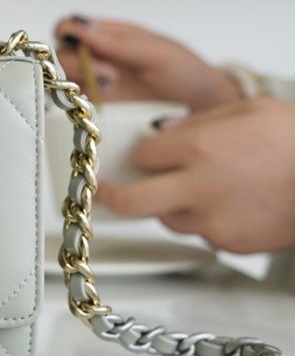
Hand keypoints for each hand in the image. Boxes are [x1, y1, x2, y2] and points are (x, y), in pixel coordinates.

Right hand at [54, 16, 242, 111]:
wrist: (206, 110)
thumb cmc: (188, 75)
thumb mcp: (158, 53)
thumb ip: (119, 42)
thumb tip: (80, 27)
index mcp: (110, 36)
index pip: (70, 26)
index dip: (67, 32)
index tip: (81, 44)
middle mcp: (98, 58)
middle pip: (61, 54)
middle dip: (76, 62)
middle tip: (108, 74)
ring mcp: (96, 85)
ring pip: (61, 79)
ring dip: (76, 82)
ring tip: (109, 88)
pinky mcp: (97, 109)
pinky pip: (70, 104)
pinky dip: (70, 103)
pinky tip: (90, 104)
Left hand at [98, 98, 294, 253]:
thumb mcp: (249, 111)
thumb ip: (198, 123)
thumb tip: (163, 133)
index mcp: (200, 149)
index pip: (142, 156)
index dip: (141, 154)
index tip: (143, 155)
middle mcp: (199, 188)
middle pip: (130, 201)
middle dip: (112, 196)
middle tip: (105, 192)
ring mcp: (213, 221)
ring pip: (166, 218)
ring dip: (169, 205)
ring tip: (202, 189)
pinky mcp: (229, 244)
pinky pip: (201, 234)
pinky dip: (205, 221)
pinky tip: (231, 204)